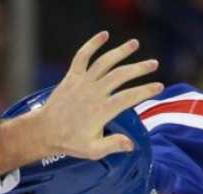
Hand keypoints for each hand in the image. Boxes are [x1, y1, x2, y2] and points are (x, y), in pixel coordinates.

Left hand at [0, 32, 162, 172]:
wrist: (44, 131)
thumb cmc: (69, 141)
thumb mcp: (93, 150)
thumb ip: (113, 145)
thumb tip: (131, 144)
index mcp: (102, 110)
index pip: (129, 97)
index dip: (146, 91)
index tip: (159, 87)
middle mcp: (94, 92)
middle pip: (121, 75)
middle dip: (139, 68)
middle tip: (153, 64)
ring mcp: (83, 82)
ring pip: (105, 62)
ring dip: (121, 51)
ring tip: (135, 44)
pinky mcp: (72, 76)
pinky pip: (82, 56)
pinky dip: (92, 44)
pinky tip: (104, 35)